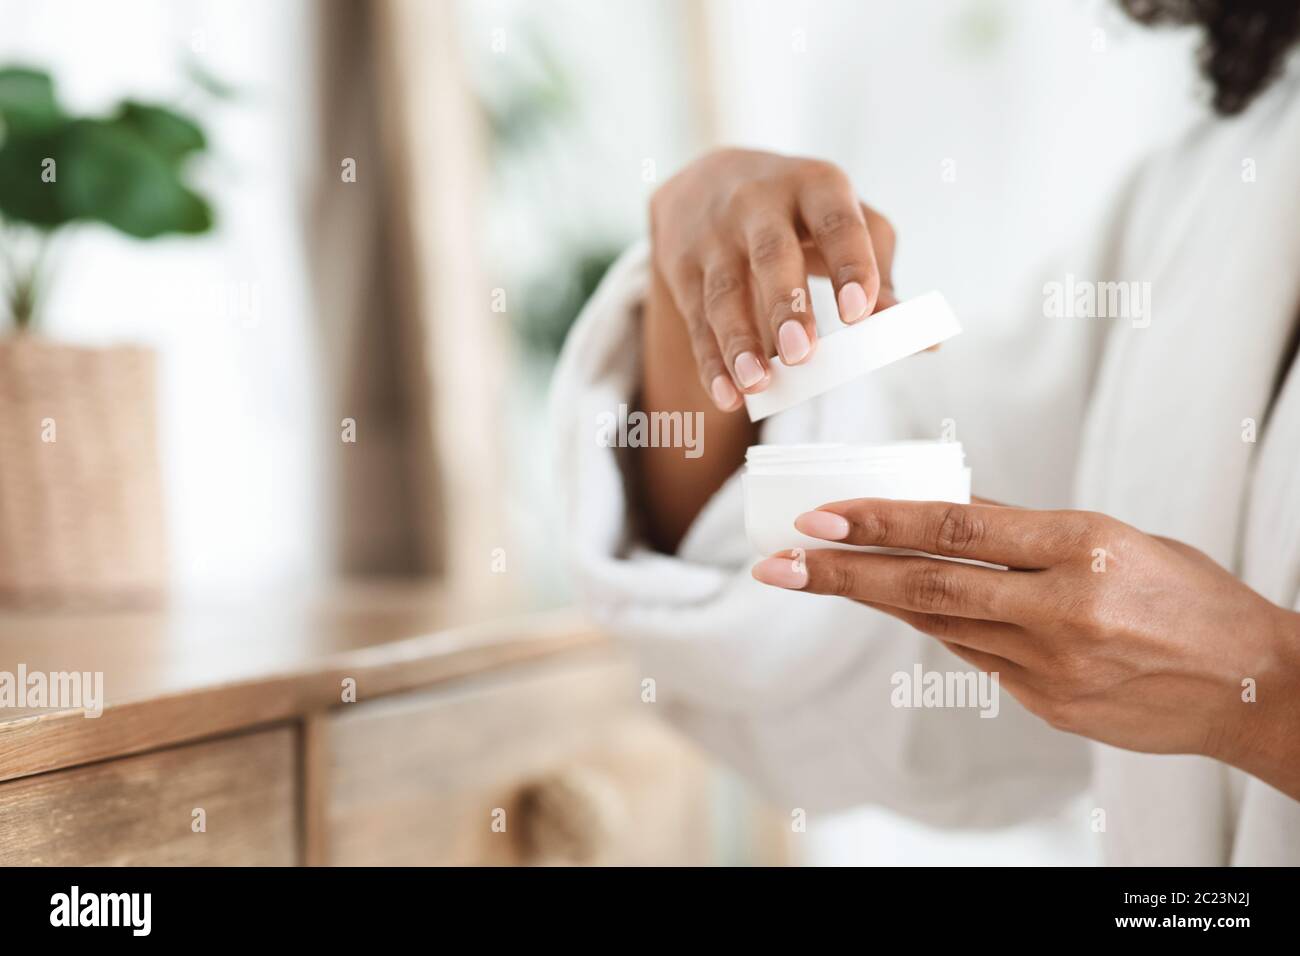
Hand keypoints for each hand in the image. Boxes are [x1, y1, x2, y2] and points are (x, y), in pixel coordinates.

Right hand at [649, 148, 897, 410]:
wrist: (703, 180)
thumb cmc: (798, 211)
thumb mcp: (841, 219)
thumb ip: (878, 273)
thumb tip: (922, 341)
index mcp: (815, 185)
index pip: (836, 222)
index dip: (849, 264)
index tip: (860, 314)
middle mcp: (759, 203)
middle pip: (772, 254)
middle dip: (785, 305)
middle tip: (803, 354)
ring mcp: (714, 236)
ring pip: (723, 292)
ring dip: (738, 341)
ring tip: (757, 383)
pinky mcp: (681, 268)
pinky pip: (695, 320)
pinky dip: (710, 361)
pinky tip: (727, 394)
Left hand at [751, 498, 1299, 797]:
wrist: (1254, 687)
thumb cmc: (1188, 596)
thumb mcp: (1114, 538)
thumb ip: (1027, 532)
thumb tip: (941, 517)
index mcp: (1083, 546)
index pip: (955, 527)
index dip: (878, 521)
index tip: (818, 516)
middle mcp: (1061, 608)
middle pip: (926, 586)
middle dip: (842, 574)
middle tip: (778, 563)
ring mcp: (1051, 667)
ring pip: (940, 624)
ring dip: (878, 598)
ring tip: (824, 575)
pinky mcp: (1047, 705)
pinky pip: (976, 658)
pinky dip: (943, 628)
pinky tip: (917, 609)